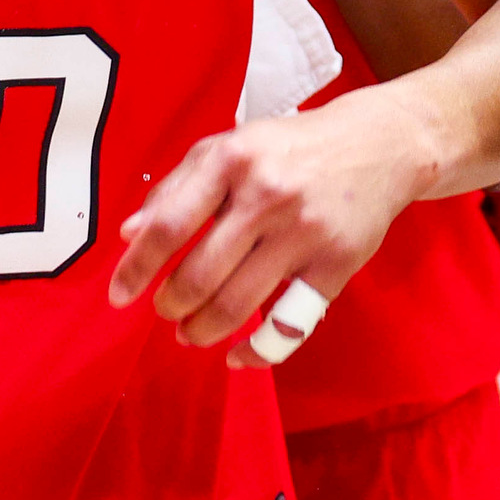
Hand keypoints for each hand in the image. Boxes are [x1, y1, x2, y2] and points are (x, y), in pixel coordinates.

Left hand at [107, 93, 431, 363]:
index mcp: (231, 159)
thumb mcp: (231, 146)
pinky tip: (237, 355)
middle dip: (171, 305)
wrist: (379, 145)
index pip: (169, 224)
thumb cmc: (290, 148)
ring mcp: (304, 232)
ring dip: (202, 330)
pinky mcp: (336, 265)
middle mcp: (267, 194)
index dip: (137, 268)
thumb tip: (129, 235)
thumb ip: (177, 187)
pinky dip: (256, 351)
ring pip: (237, 304)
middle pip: (199, 275)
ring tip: (190, 332)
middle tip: (165, 311)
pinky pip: (288, 325)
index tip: (119, 296)